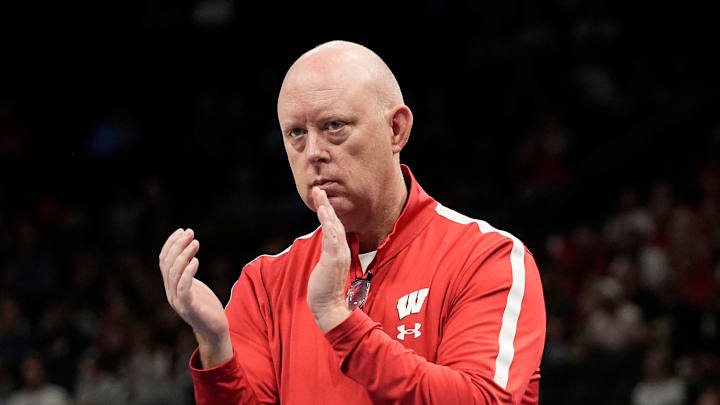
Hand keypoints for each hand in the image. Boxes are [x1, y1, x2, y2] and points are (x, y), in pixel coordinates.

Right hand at [159, 228, 232, 367]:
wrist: (214, 331)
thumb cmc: (206, 307)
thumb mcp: (195, 286)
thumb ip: (187, 273)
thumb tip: (187, 251)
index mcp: (170, 286)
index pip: (163, 261)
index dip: (170, 244)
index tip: (181, 230)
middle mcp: (170, 292)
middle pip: (167, 264)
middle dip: (177, 245)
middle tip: (190, 232)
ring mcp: (177, 301)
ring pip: (174, 273)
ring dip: (184, 255)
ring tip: (195, 242)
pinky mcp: (188, 308)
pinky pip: (183, 288)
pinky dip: (188, 273)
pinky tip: (196, 261)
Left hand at [307, 188, 352, 332]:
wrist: (330, 307)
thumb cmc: (326, 289)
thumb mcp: (327, 267)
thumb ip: (329, 254)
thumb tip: (327, 246)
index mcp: (341, 250)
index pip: (335, 226)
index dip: (329, 212)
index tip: (322, 198)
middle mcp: (342, 249)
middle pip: (335, 222)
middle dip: (327, 204)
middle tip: (319, 189)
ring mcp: (339, 254)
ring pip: (334, 226)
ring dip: (326, 209)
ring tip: (320, 195)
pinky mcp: (334, 259)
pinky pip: (332, 236)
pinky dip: (328, 223)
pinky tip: (324, 212)